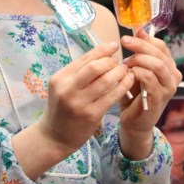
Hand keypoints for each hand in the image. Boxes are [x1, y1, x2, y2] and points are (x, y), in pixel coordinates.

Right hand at [35, 41, 134, 156]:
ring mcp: (79, 103)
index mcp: (60, 78)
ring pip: (105, 80)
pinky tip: (128, 82)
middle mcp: (67, 89)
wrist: (54, 137)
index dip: (102, 50)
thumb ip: (79, 72)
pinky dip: (123, 86)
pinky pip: (112, 96)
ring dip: (119, 72)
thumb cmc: (62, 109)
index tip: (114, 46)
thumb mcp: (63, 87)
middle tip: (119, 62)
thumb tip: (103, 54)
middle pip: (95, 67)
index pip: (84, 58)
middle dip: (111, 61)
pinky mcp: (91, 114)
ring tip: (126, 71)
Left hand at [118, 29, 180, 158]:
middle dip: (140, 45)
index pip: (161, 46)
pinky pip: (150, 79)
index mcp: (169, 67)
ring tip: (126, 62)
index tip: (131, 33)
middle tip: (124, 41)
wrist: (134, 122)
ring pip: (158, 65)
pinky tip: (129, 73)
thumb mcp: (136, 70)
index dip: (147, 38)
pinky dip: (138, 73)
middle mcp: (173, 76)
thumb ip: (139, 53)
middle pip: (160, 53)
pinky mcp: (160, 98)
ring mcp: (169, 88)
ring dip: (139, 59)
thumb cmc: (134, 95)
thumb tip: (138, 30)